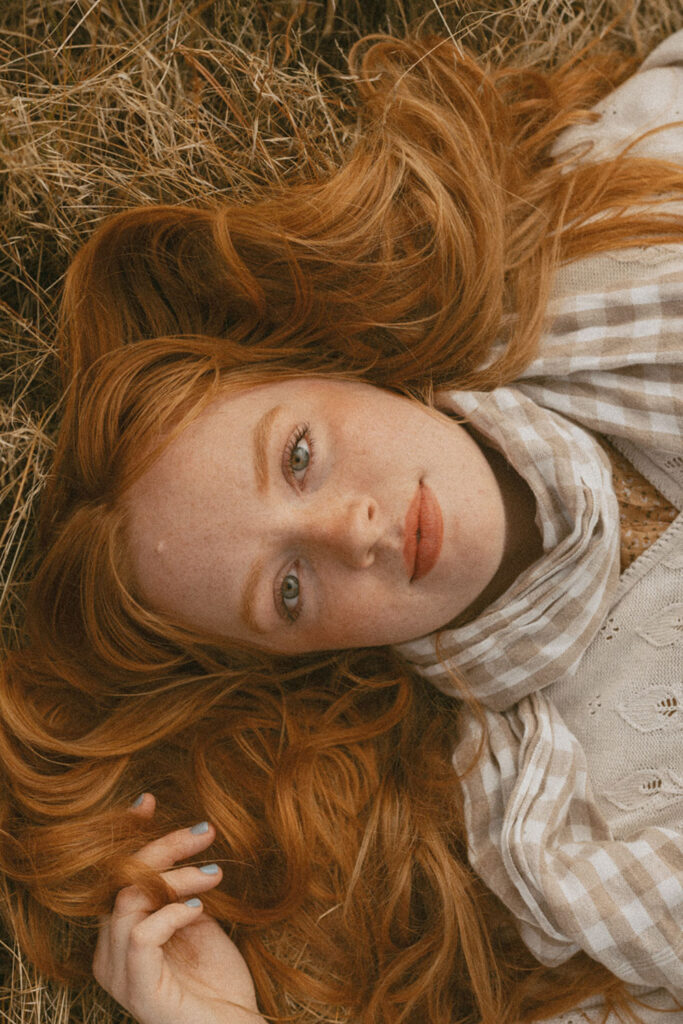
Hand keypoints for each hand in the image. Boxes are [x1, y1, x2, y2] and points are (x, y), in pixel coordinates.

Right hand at [94, 794, 264, 1023]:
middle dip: (164, 845)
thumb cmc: (218, 980)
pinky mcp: (137, 989)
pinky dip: (171, 912)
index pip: (114, 876)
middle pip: (121, 880)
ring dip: (175, 877)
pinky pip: (141, 934)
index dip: (126, 836)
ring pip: (130, 899)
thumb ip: (178, 888)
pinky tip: (200, 909)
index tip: (147, 802)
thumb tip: (183, 840)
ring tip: (214, 875)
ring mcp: (119, 973)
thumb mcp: (196, 918)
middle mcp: (109, 953)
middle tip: (206, 831)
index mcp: (120, 934)